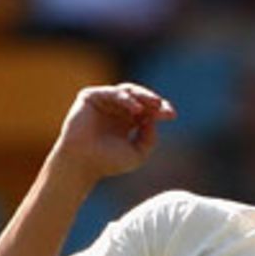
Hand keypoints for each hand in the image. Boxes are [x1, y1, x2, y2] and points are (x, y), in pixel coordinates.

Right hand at [53, 83, 175, 182]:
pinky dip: (124, 99)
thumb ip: (149, 139)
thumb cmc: (107, 163)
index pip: (146, 110)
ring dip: (141, 97)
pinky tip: (135, 109)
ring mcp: (102, 102)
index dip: (160, 110)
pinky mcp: (90, 97)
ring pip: (126, 92)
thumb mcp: (137, 154)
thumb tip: (154, 121)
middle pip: (139, 98)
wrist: (82, 163)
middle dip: (152, 101)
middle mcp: (115, 110)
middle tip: (162, 106)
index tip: (172, 115)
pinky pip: (111, 93)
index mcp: (125, 122)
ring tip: (153, 106)